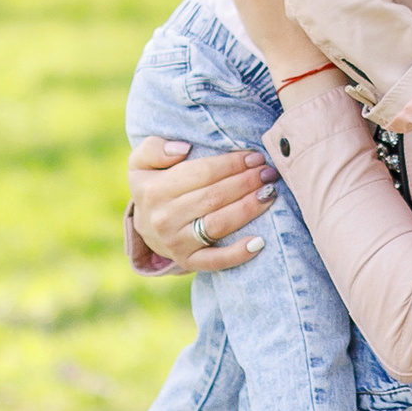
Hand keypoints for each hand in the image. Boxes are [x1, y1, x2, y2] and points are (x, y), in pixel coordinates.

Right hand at [129, 133, 275, 271]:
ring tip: (270, 193)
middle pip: (214, 197)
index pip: (201, 173)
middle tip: (268, 172)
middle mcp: (163, 218)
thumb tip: (183, 149)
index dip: (231, 164)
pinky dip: (239, 253)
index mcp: (154, 190)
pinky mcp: (188, 262)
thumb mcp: (141, 162)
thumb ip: (154, 148)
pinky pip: (216, 261)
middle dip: (246, 182)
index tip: (253, 157)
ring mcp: (176, 243)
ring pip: (219, 223)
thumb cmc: (153, 186)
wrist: (145, 227)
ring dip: (249, 208)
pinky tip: (259, 242)